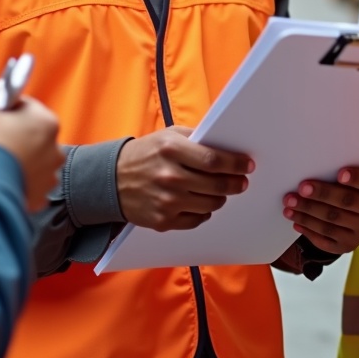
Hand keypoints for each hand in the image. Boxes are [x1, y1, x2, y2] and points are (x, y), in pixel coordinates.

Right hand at [0, 87, 63, 211]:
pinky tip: (5, 180)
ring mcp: (50, 173)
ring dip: (21, 161)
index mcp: (46, 121)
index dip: (7, 110)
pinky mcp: (42, 194)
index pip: (27, 106)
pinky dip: (21, 183)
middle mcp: (55, 147)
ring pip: (35, 161)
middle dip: (16, 136)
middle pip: (33, 134)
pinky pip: (32, 184)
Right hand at [116, 125, 253, 230]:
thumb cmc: (145, 154)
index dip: (235, 164)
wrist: (110, 180)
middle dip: (234, 183)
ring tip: (219, 191)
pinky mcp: (163, 221)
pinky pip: (197, 219)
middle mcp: (169, 176)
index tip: (247, 165)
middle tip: (241, 182)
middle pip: (216, 185)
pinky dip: (203, 212)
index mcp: (171, 150)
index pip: (213, 160)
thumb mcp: (168, 136)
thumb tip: (228, 148)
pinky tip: (200, 202)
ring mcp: (166, 201)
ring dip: (220, 198)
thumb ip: (196, 139)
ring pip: (210, 204)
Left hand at [282, 165, 358, 253]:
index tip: (339, 173)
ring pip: (332, 222)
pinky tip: (295, 220)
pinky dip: (308, 229)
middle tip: (301, 187)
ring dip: (308, 212)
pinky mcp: (347, 245)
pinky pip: (326, 239)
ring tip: (289, 202)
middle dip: (322, 194)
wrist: (356, 213)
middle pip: (346, 203)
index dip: (357, 179)